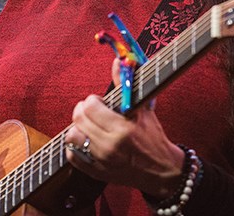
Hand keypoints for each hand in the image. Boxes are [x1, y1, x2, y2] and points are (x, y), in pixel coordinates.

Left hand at [64, 59, 183, 198]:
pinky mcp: (96, 173)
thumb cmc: (153, 137)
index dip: (93, 100)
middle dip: (83, 110)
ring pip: (72, 137)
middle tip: (92, 111)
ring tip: (88, 126)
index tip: (100, 102)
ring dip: (78, 128)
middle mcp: (110, 146)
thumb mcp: (143, 109)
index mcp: (123, 129)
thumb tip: (117, 61)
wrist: (162, 171)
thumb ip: (126, 85)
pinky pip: (72, 156)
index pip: (90, 106)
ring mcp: (101, 161)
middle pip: (78, 119)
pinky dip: (75, 147)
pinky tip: (86, 141)